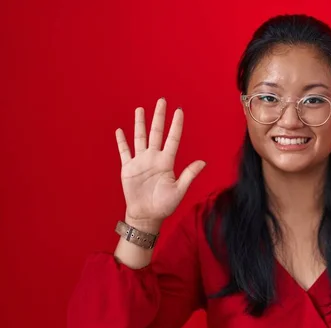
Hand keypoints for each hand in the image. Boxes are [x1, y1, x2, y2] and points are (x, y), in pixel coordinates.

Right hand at [115, 98, 204, 230]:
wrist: (146, 215)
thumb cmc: (164, 205)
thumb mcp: (179, 190)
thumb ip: (189, 175)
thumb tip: (203, 162)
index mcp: (167, 162)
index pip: (173, 139)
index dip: (176, 125)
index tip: (179, 111)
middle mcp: (154, 158)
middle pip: (156, 132)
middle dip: (159, 117)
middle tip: (162, 101)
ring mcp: (140, 162)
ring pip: (140, 137)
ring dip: (140, 124)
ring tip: (140, 109)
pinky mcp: (128, 168)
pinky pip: (124, 152)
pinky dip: (122, 141)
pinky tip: (120, 130)